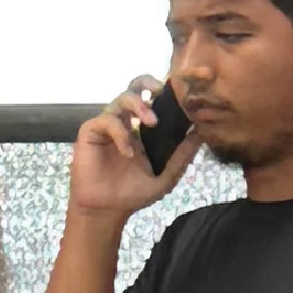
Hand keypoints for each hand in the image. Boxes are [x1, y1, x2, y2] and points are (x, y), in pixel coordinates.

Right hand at [65, 79, 187, 229]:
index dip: (163, 93)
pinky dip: (120, 133)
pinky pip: (107, 121)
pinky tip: (128, 153)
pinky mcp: (91, 131)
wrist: (107, 209)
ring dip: (139, 105)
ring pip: (121, 99)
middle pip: (134, 88)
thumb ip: (182, 156)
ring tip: (152, 121)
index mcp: (143, 130)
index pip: (152, 101)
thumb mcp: (166, 176)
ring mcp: (108, 125)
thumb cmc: (133, 193)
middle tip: (160, 91)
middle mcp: (126, 122)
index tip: (180, 93)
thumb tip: (202, 134)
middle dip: (147, 84)